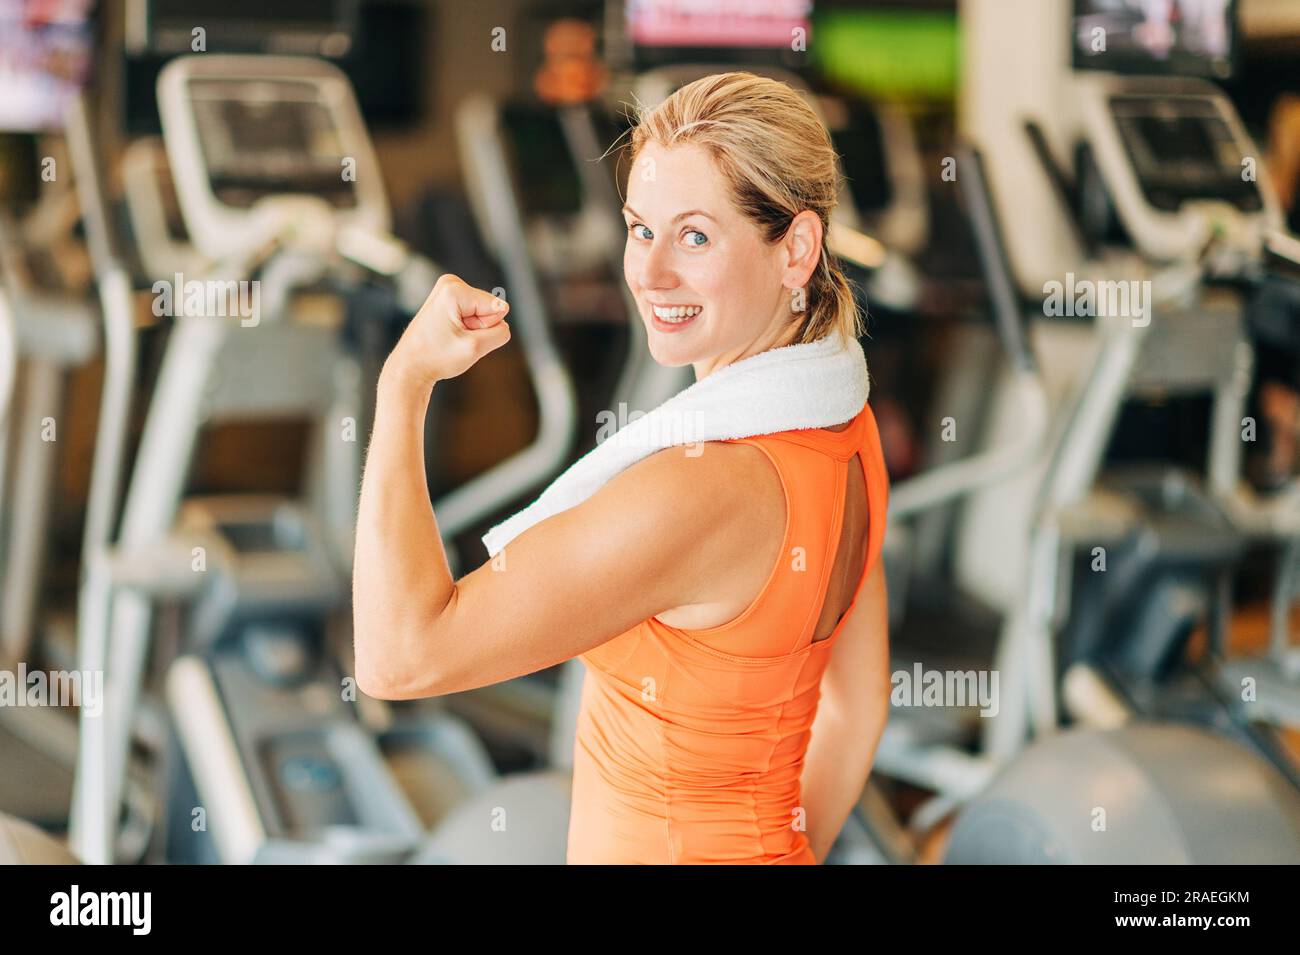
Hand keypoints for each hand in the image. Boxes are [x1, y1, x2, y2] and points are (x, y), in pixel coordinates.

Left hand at [387, 274, 510, 387]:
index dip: (485, 329)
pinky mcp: (449, 299)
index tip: (460, 336)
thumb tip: (503, 317)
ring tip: (450, 337)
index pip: (498, 309)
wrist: (410, 367)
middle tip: (455, 339)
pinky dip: (465, 329)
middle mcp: (450, 283)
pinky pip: (473, 315)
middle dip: (478, 329)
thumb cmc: (437, 358)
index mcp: (455, 290)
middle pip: (490, 309)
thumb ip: (500, 332)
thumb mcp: (475, 348)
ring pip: (483, 313)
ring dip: (472, 330)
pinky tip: (448, 334)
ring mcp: (448, 289)